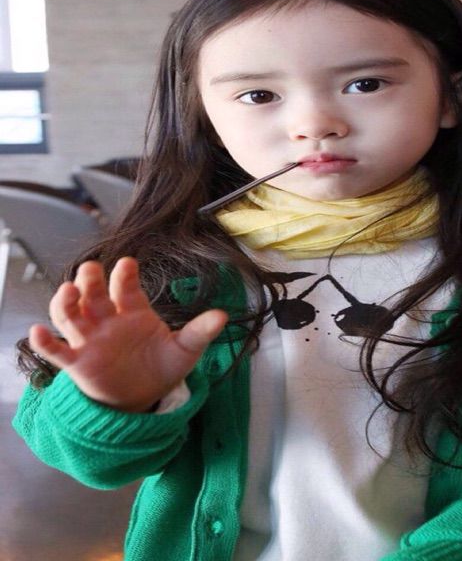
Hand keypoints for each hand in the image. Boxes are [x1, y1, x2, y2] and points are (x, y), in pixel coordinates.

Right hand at [29, 257, 227, 412]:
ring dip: (65, 302)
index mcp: (135, 311)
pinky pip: (57, 350)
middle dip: (90, 280)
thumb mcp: (185, 350)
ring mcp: (91, 339)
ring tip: (68, 291)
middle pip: (93, 294)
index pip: (126, 288)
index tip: (127, 264)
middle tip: (92, 270)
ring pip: (70, 315)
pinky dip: (45, 341)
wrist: (146, 397)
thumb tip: (223, 316)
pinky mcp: (78, 363)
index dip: (124, 275)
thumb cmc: (163, 366)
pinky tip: (37, 332)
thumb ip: (200, 332)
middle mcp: (109, 320)